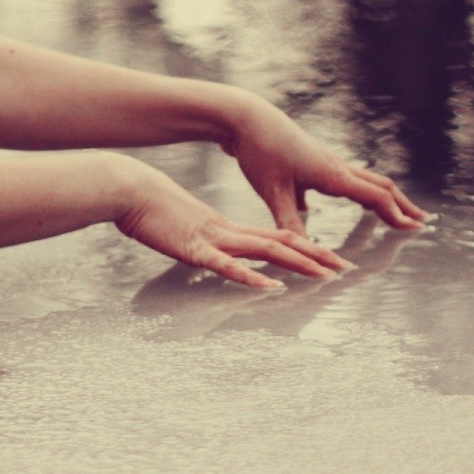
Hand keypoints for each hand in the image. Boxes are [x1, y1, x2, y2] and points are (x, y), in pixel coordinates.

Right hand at [115, 162, 354, 288]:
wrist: (128, 187)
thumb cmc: (147, 206)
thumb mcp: (178, 227)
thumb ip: (195, 240)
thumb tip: (205, 250)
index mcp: (224, 229)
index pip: (273, 239)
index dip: (305, 248)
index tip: (329, 258)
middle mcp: (226, 233)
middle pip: (280, 244)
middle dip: (315, 257)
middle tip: (346, 268)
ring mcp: (212, 240)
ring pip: (264, 252)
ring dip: (297, 265)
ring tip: (325, 275)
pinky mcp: (193, 249)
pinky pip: (227, 266)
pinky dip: (252, 277)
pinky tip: (273, 286)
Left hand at [223, 98, 429, 234]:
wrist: (246, 119)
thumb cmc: (260, 152)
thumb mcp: (274, 193)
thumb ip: (291, 224)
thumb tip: (306, 255)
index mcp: (333, 175)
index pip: (376, 197)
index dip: (396, 214)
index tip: (415, 229)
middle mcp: (336, 166)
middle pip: (380, 186)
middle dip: (402, 205)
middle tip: (421, 221)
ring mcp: (327, 161)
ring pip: (366, 180)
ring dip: (385, 197)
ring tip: (396, 211)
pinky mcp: (314, 159)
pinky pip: (348, 178)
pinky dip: (361, 191)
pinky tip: (353, 201)